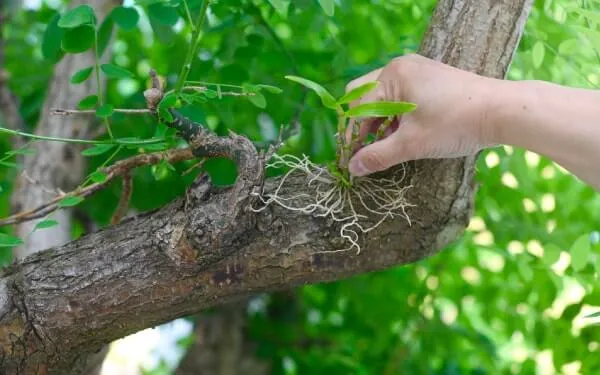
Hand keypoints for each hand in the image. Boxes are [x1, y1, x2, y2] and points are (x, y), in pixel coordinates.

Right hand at [346, 54, 497, 175]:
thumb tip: (352, 168)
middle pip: (366, 96)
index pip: (357, 105)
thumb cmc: (454, 124)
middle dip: (362, 125)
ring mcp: (418, 71)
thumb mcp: (412, 144)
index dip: (351, 134)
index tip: (350, 158)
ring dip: (379, 122)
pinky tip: (402, 136)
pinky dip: (396, 117)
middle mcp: (401, 67)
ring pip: (385, 97)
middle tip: (363, 150)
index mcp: (392, 75)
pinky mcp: (431, 79)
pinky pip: (402, 96)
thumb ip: (378, 156)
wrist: (502, 111)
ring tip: (383, 147)